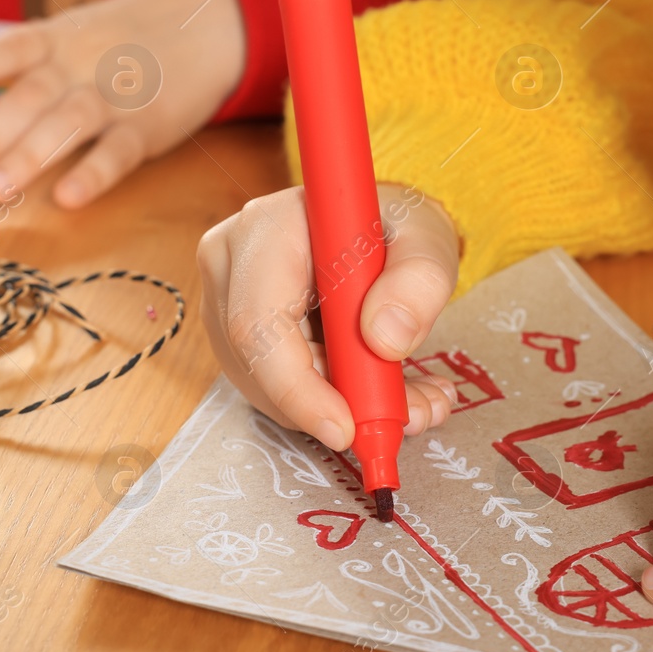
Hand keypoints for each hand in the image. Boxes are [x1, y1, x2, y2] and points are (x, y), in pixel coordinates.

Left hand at [0, 0, 245, 207]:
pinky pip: (118, 153)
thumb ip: (31, 70)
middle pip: (28, 101)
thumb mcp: (75, 36)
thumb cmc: (124, 42)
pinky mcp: (147, 126)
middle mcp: (80, 66)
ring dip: (27, 159)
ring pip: (66, 126)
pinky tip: (67, 198)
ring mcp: (114, 96)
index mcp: (57, 41)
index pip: (12, 49)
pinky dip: (93, 174)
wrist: (208, 26)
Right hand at [197, 183, 462, 449]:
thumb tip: (385, 340)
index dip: (296, 387)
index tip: (346, 428)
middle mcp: (229, 263)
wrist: (374, 222)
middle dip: (336, 403)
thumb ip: (419, 281)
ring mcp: (224, 301)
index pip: (257, 323)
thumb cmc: (394, 222)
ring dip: (342, 406)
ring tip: (412, 396)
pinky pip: (275, 387)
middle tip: (410, 411)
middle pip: (260, 363)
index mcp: (265, 229)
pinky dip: (332, 401)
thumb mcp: (428, 236)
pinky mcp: (236, 334)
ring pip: (268, 386)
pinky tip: (382, 386)